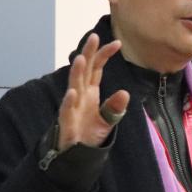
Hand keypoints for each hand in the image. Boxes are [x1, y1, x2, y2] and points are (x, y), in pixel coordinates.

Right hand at [58, 33, 129, 150]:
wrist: (77, 154)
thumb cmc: (89, 134)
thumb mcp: (108, 120)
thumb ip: (115, 107)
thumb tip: (125, 93)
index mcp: (90, 91)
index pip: (97, 68)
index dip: (105, 55)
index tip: (118, 43)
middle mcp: (80, 94)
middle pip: (84, 70)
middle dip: (88, 53)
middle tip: (94, 36)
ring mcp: (72, 106)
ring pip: (74, 85)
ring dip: (77, 72)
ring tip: (81, 58)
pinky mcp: (66, 121)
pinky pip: (67, 109)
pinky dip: (70, 101)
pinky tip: (73, 92)